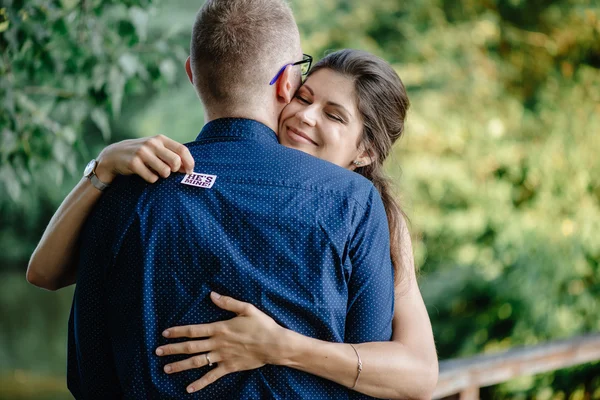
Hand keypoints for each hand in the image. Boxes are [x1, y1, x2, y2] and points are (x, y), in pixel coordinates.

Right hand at [94, 135, 193, 183]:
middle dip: (175, 170)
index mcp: (160, 139)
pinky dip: (152, 179)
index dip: (189, 162)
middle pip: (176, 161)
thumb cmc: (142, 154)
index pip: (182, 150)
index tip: (190, 172)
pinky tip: (145, 174)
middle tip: (169, 172)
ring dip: (162, 175)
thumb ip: (172, 155)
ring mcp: (142, 152)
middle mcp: (152, 144)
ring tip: (155, 171)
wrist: (114, 155)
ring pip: (165, 171)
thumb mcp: (156, 149)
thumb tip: (190, 169)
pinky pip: (152, 178)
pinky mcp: (133, 163)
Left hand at [156, 292, 285, 392]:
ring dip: (180, 366)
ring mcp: (223, 357)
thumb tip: (212, 295)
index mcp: (220, 328)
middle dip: (172, 349)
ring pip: (197, 362)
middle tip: (157, 351)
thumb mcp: (246, 309)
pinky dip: (200, 383)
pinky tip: (188, 389)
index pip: (194, 330)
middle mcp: (218, 343)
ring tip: (166, 369)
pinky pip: (212, 377)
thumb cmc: (262, 325)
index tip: (165, 333)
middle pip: (191, 347)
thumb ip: (228, 302)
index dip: (178, 331)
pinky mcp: (229, 367)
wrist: (274, 344)